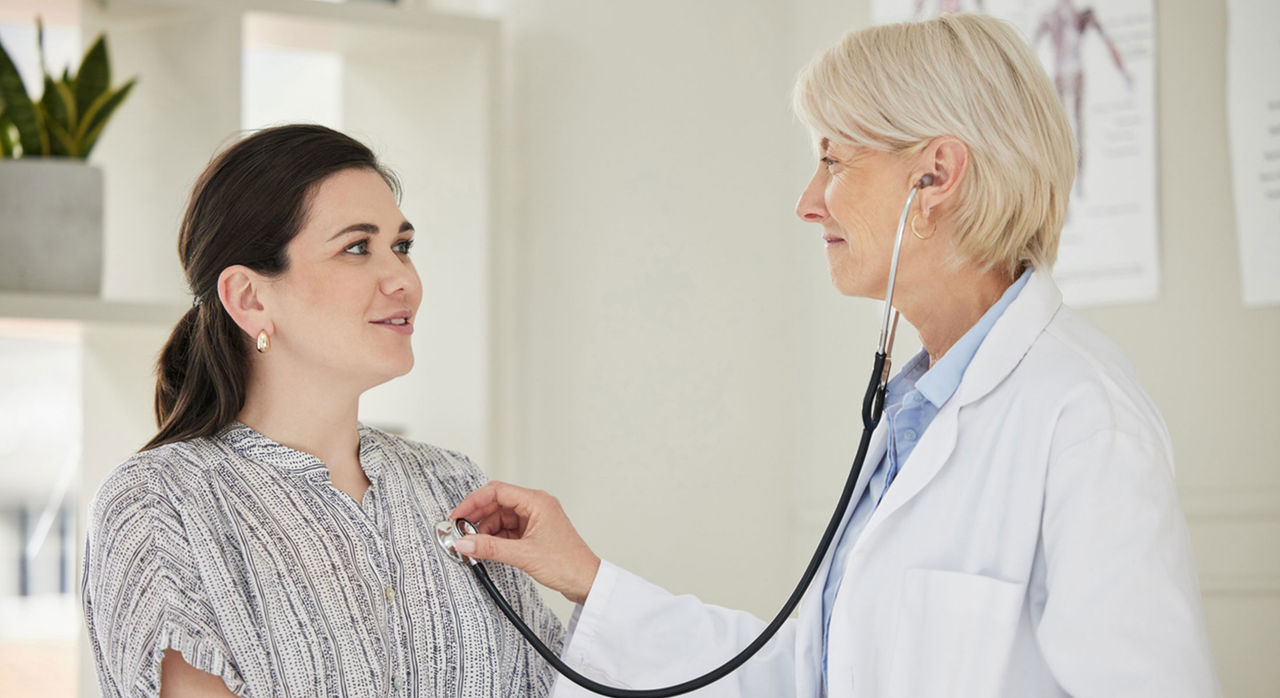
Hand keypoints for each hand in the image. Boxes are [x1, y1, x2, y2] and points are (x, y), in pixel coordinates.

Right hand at [449, 481, 600, 604]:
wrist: (586, 581)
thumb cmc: (567, 564)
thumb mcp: (523, 555)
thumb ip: (491, 548)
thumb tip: (464, 542)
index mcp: (537, 501)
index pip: (497, 491)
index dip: (473, 502)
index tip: (456, 516)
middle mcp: (535, 506)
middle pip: (496, 503)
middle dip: (476, 518)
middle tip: (459, 532)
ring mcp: (534, 520)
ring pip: (500, 518)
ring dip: (484, 530)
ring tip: (471, 546)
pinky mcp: (532, 533)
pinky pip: (507, 530)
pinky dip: (494, 538)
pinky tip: (485, 549)